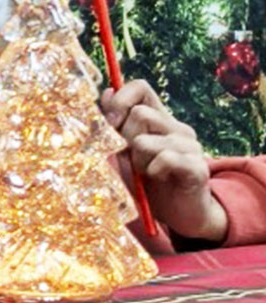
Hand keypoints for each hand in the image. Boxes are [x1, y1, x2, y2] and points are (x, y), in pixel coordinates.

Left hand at [101, 80, 228, 243]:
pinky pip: (164, 159)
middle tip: (133, 159)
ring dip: (138, 161)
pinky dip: (153, 172)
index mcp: (158, 119)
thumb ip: (115, 126)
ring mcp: (190, 145)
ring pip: (145, 141)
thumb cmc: (148, 184)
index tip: (111, 123)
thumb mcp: (123, 153)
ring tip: (146, 173)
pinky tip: (159, 179)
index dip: (120, 100)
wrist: (181, 215)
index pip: (140, 87)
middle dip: (125, 139)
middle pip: (140, 114)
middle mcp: (176, 127)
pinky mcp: (197, 166)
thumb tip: (106, 93)